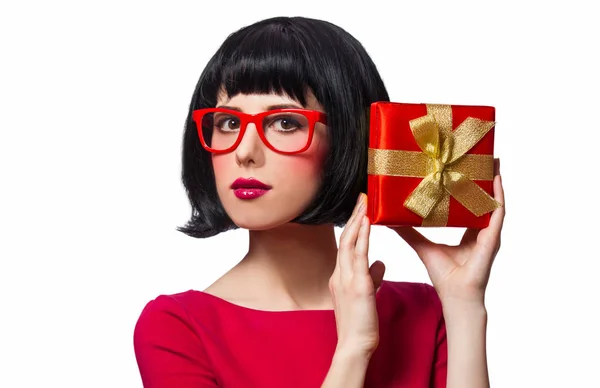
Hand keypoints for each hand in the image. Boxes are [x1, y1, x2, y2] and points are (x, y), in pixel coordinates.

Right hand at [329, 193, 385, 356]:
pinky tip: (367, 222)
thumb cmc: (360, 324)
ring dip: (357, 220)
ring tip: (365, 202)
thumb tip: (381, 263)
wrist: (354, 345)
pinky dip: (363, 236)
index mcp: (340, 277)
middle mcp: (339, 274)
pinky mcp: (357, 285)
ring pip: (350, 243)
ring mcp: (346, 279)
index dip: (353, 226)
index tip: (360, 210)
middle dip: (354, 216)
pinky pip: (359, 256)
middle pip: (346, 239)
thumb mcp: (366, 296)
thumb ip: (372, 277)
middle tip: (362, 197)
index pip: (346, 246)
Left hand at [389, 159, 504, 303]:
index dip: (464, 183)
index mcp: (466, 229)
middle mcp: (480, 228)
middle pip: (481, 196)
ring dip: (492, 179)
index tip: (458, 165)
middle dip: (480, 176)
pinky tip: (496, 178)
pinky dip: (497, 194)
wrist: (456, 295)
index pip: (466, 201)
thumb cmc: (443, 275)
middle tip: (477, 154)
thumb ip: (407, 230)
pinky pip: (497, 211)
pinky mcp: (493, 236)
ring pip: (492, 200)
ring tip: (490, 159)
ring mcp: (489, 231)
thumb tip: (388, 218)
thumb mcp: (421, 245)